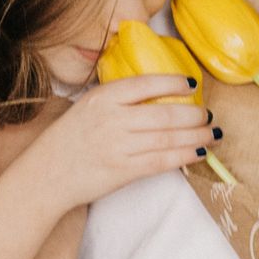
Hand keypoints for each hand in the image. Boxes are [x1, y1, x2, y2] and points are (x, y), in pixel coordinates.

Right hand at [32, 74, 219, 207]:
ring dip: (196, 135)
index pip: (146, 84)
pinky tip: (199, 152)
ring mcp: (118, 146)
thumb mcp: (88, 107)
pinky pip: (162, 161)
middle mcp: (112, 119)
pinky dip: (184, 156)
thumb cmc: (68, 140)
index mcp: (102, 97)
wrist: (46, 175)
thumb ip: (118, 99)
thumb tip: (159, 95)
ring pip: (168, 138)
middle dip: (194, 115)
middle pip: (165, 114)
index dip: (173, 83)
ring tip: (212, 133)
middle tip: (208, 114)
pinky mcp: (123, 170)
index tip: (192, 85)